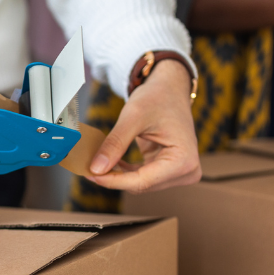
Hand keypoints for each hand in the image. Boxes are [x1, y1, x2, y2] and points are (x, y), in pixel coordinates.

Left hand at [85, 60, 200, 192]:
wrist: (170, 89)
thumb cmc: (158, 97)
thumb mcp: (133, 117)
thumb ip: (115, 144)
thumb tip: (96, 169)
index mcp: (184, 160)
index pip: (142, 182)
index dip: (114, 180)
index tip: (90, 175)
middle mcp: (186, 171)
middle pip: (141, 185)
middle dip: (113, 177)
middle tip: (86, 168)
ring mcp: (179, 173)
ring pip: (139, 184)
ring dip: (117, 175)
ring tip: (95, 163)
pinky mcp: (168, 171)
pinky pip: (141, 178)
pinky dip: (124, 172)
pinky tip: (109, 162)